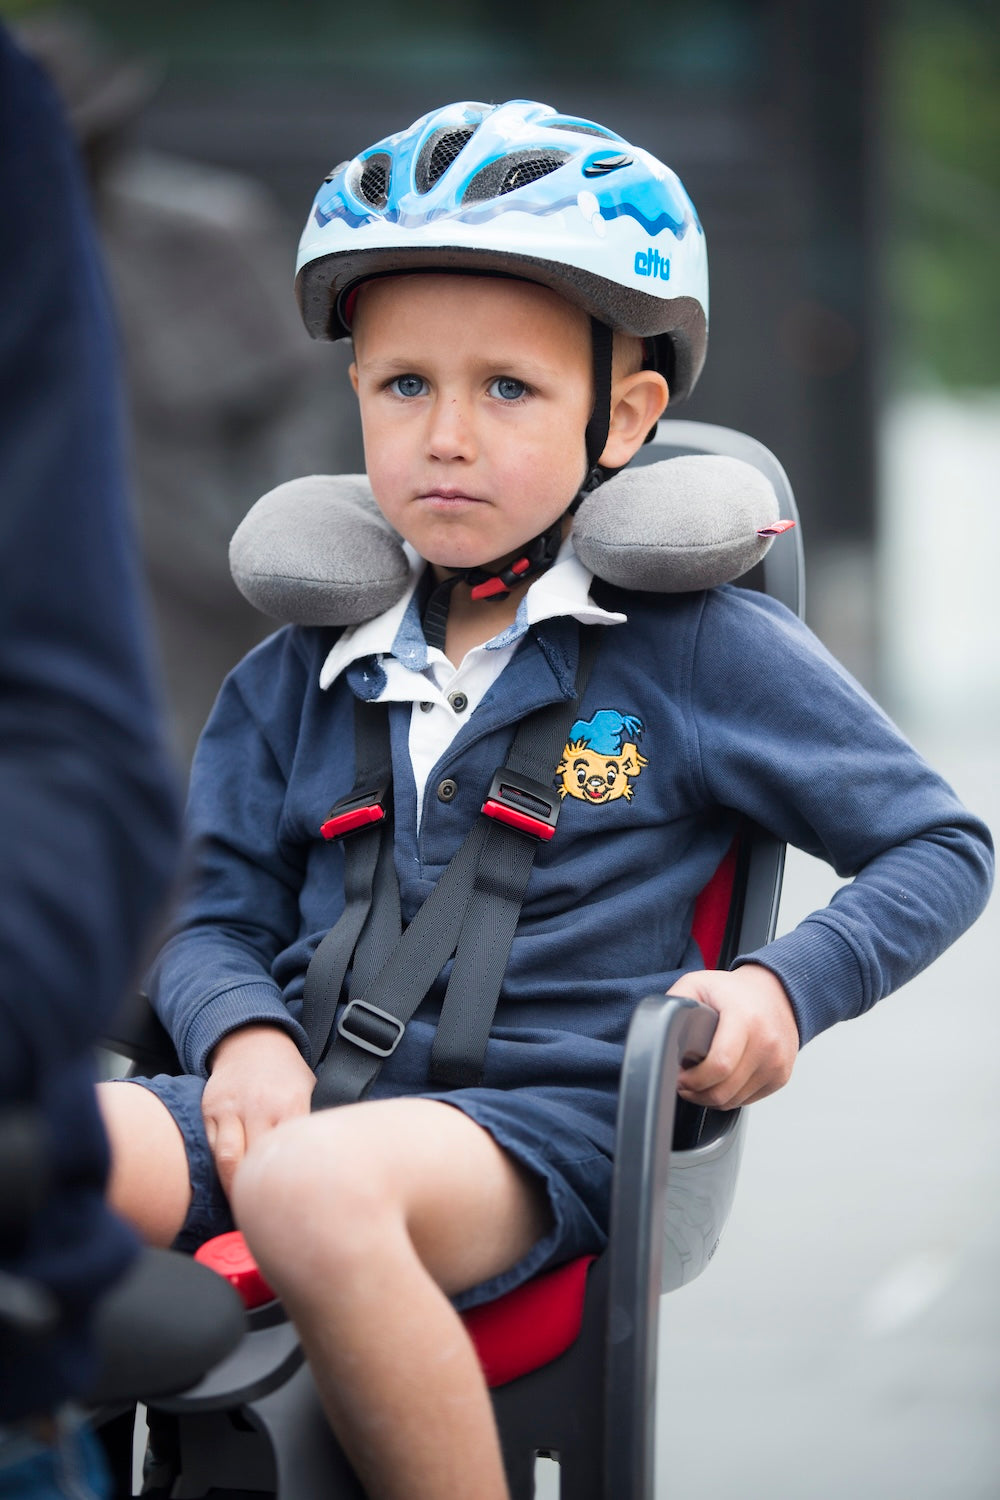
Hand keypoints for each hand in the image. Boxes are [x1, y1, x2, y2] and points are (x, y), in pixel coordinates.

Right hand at [202, 1025, 314, 1197]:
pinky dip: (217, 1169)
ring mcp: (230, 1108)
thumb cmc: (286, 1074)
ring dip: (234, 1188)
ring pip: (226, 1160)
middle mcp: (258, 1107)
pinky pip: (210, 1148)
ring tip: (244, 1208)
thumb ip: (308, 1125)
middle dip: (259, 1193)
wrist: (252, 1041)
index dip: (290, 1183)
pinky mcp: (209, 1110)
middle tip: (266, 1218)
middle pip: (255, 1161)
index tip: (294, 1208)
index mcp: (290, 1103)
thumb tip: (320, 1167)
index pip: (290, 1152)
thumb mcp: (308, 1091)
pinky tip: (228, 1184)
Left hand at [668, 965, 799, 1108]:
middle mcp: (766, 1043)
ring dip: (711, 1097)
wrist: (777, 992)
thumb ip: (675, 1003)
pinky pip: (747, 1100)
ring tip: (700, 1079)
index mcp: (744, 1019)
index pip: (719, 1066)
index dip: (693, 1080)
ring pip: (733, 1101)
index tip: (679, 1076)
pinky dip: (729, 1096)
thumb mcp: (698, 984)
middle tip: (684, 1082)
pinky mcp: (781, 1077)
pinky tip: (720, 1079)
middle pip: (724, 1091)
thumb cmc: (735, 991)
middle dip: (696, 1093)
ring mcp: (776, 1063)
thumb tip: (659, 1030)